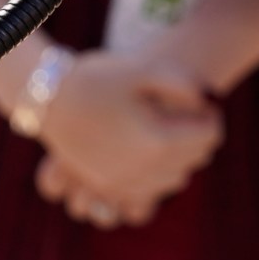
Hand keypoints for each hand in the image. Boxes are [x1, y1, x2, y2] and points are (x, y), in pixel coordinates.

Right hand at [35, 51, 222, 218]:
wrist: (48, 99)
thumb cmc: (97, 78)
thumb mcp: (144, 69)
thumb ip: (183, 82)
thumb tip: (205, 100)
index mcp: (157, 142)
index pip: (210, 136)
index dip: (210, 114)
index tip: (199, 100)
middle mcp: (142, 171)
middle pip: (196, 159)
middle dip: (198, 134)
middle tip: (186, 111)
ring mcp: (123, 184)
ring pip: (176, 178)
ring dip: (181, 155)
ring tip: (168, 126)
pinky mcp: (107, 187)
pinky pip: (148, 190)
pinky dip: (158, 172)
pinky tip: (150, 147)